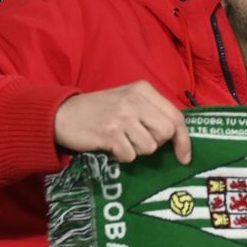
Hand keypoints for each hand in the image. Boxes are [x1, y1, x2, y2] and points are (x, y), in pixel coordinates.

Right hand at [53, 81, 191, 163]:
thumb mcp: (128, 100)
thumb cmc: (100, 110)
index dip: (184, 140)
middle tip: (138, 141)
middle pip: (166, 133)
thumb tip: (178, 136)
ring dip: (136, 150)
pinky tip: (110, 146)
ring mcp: (122, 116)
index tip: (184, 157)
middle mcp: (135, 100)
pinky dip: (121, 156)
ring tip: (121, 141)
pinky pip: (129, 155)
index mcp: (143, 89)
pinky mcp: (109, 133)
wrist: (62, 114)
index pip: (176, 116)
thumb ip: (152, 111)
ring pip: (149, 147)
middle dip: (156, 144)